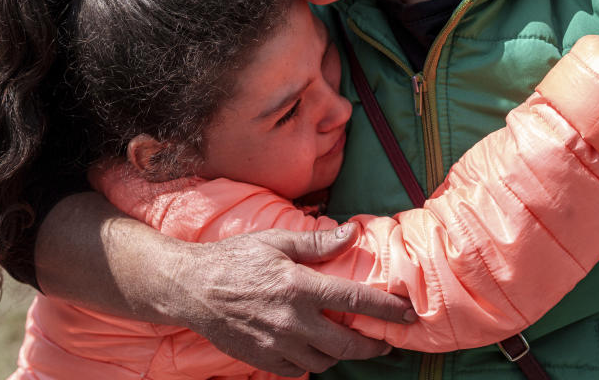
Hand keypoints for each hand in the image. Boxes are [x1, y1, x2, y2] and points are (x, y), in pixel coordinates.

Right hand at [36, 194, 412, 377]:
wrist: (190, 288)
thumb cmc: (234, 259)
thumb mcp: (276, 242)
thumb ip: (317, 242)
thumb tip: (352, 233)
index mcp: (299, 286)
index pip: (355, 300)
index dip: (386, 309)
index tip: (407, 314)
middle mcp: (292, 320)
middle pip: (347, 343)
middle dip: (374, 345)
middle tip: (387, 342)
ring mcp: (276, 344)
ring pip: (325, 361)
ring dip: (342, 354)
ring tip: (348, 343)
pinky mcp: (262, 360)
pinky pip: (299, 371)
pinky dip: (312, 363)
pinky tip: (315, 350)